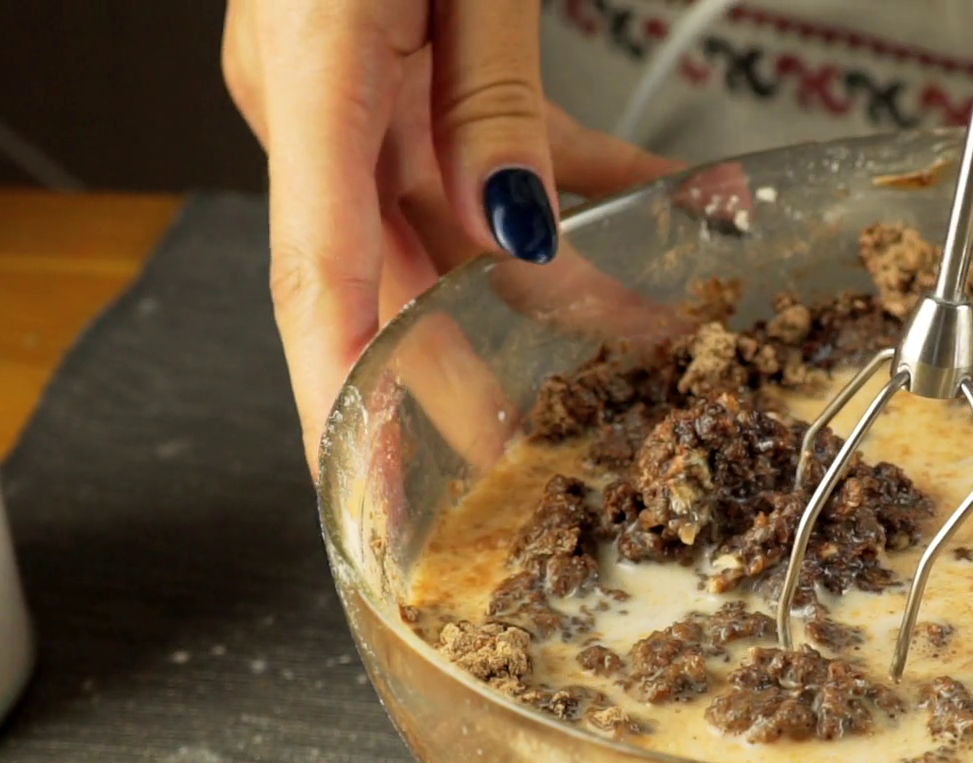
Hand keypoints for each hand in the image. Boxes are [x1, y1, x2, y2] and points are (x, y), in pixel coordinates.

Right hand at [221, 0, 679, 474]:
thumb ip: (491, 99)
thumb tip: (513, 231)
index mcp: (309, 78)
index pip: (318, 277)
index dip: (344, 398)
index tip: (372, 495)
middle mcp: (319, 99)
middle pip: (391, 277)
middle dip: (469, 380)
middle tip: (541, 457)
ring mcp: (362, 83)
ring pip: (457, 224)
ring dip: (556, 279)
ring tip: (645, 331)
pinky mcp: (413, 58)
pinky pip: (504, 142)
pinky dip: (581, 181)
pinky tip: (664, 202)